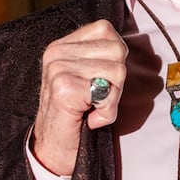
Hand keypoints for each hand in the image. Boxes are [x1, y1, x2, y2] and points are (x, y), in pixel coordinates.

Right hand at [31, 20, 127, 176]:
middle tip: (97, 98)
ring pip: (117, 71)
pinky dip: (107, 113)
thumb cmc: (74, 115)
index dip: (114, 58)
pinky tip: (89, 118)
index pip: (106, 30)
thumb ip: (101, 57)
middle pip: (117, 50)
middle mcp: (57, 52)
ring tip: (92, 108)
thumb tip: (127, 43)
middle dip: (117, 80)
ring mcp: (58, 69)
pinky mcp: (64, 88)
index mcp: (62, 45)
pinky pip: (108, 94)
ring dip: (112, 98)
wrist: (53, 149)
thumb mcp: (85, 76)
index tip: (99, 80)